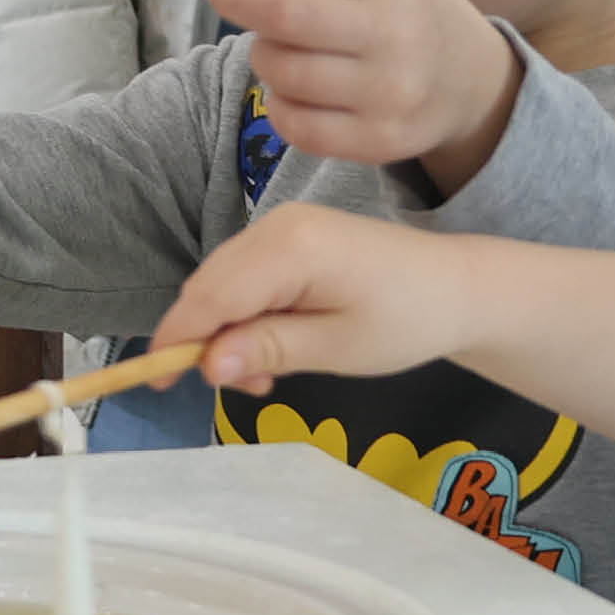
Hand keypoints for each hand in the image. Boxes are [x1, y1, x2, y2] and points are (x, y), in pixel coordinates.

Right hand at [156, 201, 500, 394]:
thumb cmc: (406, 320)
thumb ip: (268, 349)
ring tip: (267, 376)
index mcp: (289, 248)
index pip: (208, 297)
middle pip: (208, 288)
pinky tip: (272, 348)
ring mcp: (283, 226)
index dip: (174, 340)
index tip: (156, 383)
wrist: (458, 288)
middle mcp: (277, 225)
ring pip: (222, 285)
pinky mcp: (291, 236)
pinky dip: (245, 316)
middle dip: (207, 342)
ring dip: (228, 334)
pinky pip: (245, 277)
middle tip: (245, 389)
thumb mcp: (337, 348)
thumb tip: (206, 364)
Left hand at [191, 0, 521, 187]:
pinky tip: (295, 88)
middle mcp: (393, 33)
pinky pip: (296, 124)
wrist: (473, 82)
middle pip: (282, 15)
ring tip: (279, 44)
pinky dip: (279, 102)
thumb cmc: (403, 13)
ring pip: (282, 71)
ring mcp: (389, 91)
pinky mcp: (380, 140)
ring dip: (262, 53)